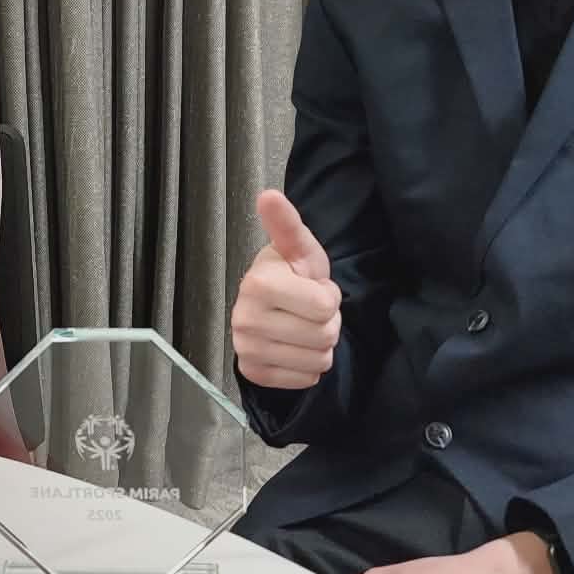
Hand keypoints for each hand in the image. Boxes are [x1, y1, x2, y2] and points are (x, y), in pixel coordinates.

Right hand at [231, 190, 344, 388]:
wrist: (268, 307)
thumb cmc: (289, 274)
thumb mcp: (298, 248)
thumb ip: (287, 225)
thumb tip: (268, 194)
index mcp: (258, 283)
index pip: (325, 306)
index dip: (328, 297)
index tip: (312, 287)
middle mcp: (245, 318)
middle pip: (325, 335)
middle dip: (326, 322)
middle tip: (308, 309)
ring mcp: (246, 348)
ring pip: (318, 360)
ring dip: (319, 345)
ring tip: (302, 326)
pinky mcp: (252, 372)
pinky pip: (305, 379)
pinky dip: (307, 366)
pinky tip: (293, 346)